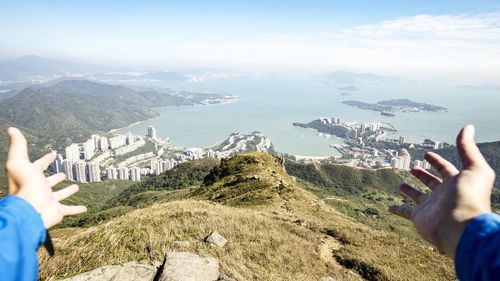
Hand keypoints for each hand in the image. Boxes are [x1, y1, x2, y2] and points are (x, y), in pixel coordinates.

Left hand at [5, 127, 86, 228]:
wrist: (31, 210)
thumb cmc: (25, 186)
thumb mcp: (19, 161)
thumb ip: (18, 146)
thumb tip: (12, 129)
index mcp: (30, 177)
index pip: (38, 166)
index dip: (46, 160)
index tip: (53, 155)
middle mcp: (38, 189)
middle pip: (48, 182)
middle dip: (55, 177)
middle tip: (63, 174)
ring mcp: (48, 200)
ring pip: (59, 195)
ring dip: (67, 191)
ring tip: (76, 187)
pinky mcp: (57, 211)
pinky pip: (69, 209)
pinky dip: (77, 209)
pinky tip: (85, 208)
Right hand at [389, 125, 494, 256]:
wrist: (460, 227)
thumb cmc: (469, 197)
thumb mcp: (473, 167)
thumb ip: (468, 148)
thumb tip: (468, 126)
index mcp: (456, 182)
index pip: (445, 169)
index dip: (436, 161)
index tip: (427, 154)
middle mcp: (443, 195)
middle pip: (431, 182)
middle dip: (423, 174)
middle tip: (413, 167)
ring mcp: (431, 206)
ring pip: (418, 196)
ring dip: (410, 190)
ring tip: (401, 183)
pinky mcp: (419, 217)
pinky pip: (405, 212)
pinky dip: (397, 209)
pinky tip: (389, 207)